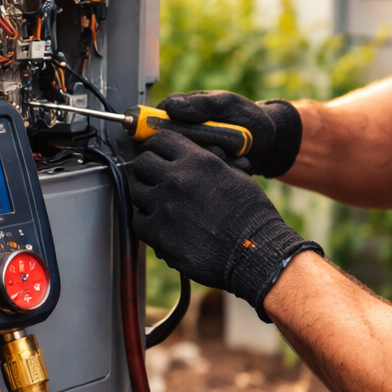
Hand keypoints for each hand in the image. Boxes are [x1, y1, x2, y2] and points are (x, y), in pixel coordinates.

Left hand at [131, 131, 321, 315]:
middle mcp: (176, 179)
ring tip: (162, 206)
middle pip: (142, 163)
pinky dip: (147, 223)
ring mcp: (164, 206)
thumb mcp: (234, 175)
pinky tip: (162, 226)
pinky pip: (138, 222)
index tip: (156, 154)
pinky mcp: (158, 232)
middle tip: (156, 180)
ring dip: (147, 197)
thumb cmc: (250, 215)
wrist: (254, 251)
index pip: (160, 140)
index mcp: (197, 160)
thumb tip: (190, 160)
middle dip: (148, 169)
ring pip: (137, 192)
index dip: (156, 146)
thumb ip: (207, 164)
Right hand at [158, 90, 302, 176]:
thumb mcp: (225, 104)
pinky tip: (239, 163)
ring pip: (184, 169)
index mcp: (175, 118)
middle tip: (219, 147)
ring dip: (211, 162)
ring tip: (230, 154)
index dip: (160, 136)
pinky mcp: (201, 178)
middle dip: (194, 152)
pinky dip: (225, 172)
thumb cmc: (245, 117)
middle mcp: (177, 140)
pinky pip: (203, 182)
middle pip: (164, 153)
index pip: (150, 128)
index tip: (185, 138)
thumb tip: (170, 107)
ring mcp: (188, 160)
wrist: (268, 141)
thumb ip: (201, 105)